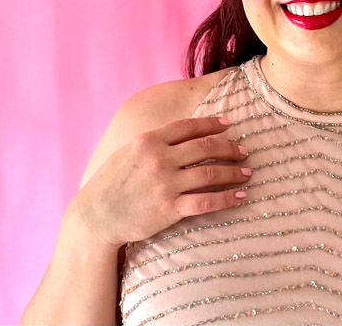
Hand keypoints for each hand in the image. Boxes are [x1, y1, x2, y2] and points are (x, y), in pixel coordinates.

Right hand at [73, 117, 250, 250]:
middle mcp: (159, 158)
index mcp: (149, 141)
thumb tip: (181, 134)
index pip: (189, 127)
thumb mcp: (127, 152)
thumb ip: (153, 142)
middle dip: (230, 147)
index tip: (228, 125)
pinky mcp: (169, 208)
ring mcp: (165, 184)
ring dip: (233, 172)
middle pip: (206, 147)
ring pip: (211, 173)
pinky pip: (206, 201)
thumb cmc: (110, 183)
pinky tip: (239, 197)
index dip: (212, 124)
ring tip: (246, 173)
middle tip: (244, 151)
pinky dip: (226, 198)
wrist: (94, 217)